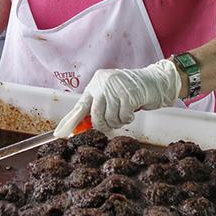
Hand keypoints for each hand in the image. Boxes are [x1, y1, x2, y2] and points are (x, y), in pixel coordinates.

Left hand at [54, 59, 180, 135]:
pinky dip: (128, 118)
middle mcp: (103, 83)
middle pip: (95, 115)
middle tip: (110, 127)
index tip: (60, 134)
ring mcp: (116, 88)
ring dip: (118, 122)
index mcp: (95, 83)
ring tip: (124, 114)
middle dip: (102, 126)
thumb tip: (82, 126)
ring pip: (110, 118)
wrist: (155, 81)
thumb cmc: (131, 91)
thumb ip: (98, 106)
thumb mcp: (111, 95)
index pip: (80, 106)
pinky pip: (124, 116)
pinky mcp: (129, 94)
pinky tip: (132, 111)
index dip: (70, 122)